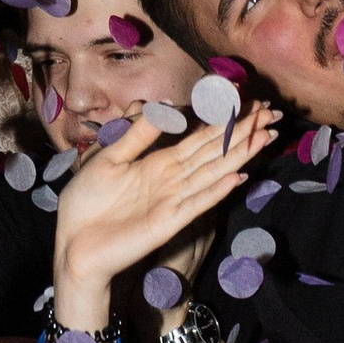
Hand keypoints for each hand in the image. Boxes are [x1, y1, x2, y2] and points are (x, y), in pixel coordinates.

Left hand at [50, 101, 277, 331]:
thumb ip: (138, 134)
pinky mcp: (168, 222)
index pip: (198, 138)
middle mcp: (172, 180)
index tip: (246, 102)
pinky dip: (216, 190)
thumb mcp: (109, 158)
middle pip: (213, 152)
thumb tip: (165, 106)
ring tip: (264, 136)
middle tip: (270, 113)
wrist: (73, 241)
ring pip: (212, 173)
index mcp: (158, 163)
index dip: (222, 121)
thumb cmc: (87, 201)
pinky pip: (196, 203)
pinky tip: (237, 177)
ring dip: (238, 155)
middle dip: (240, 133)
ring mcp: (173, 201)